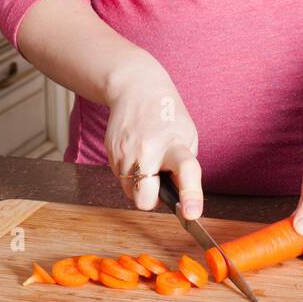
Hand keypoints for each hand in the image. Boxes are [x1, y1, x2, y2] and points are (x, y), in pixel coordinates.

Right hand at [104, 62, 202, 218]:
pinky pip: (121, 178)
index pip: (186, 170)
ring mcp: (124, 152)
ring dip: (139, 184)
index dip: (191, 195)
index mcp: (174, 144)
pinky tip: (135, 152)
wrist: (135, 87)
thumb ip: (184, 167)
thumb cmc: (167, 114)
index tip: (192, 214)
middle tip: (158, 180)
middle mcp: (147, 150)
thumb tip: (179, 197)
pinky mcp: (110, 152)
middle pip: (144, 199)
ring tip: (147, 159)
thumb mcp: (187, 135)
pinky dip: (130, 173)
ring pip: (130, 192)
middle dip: (150, 199)